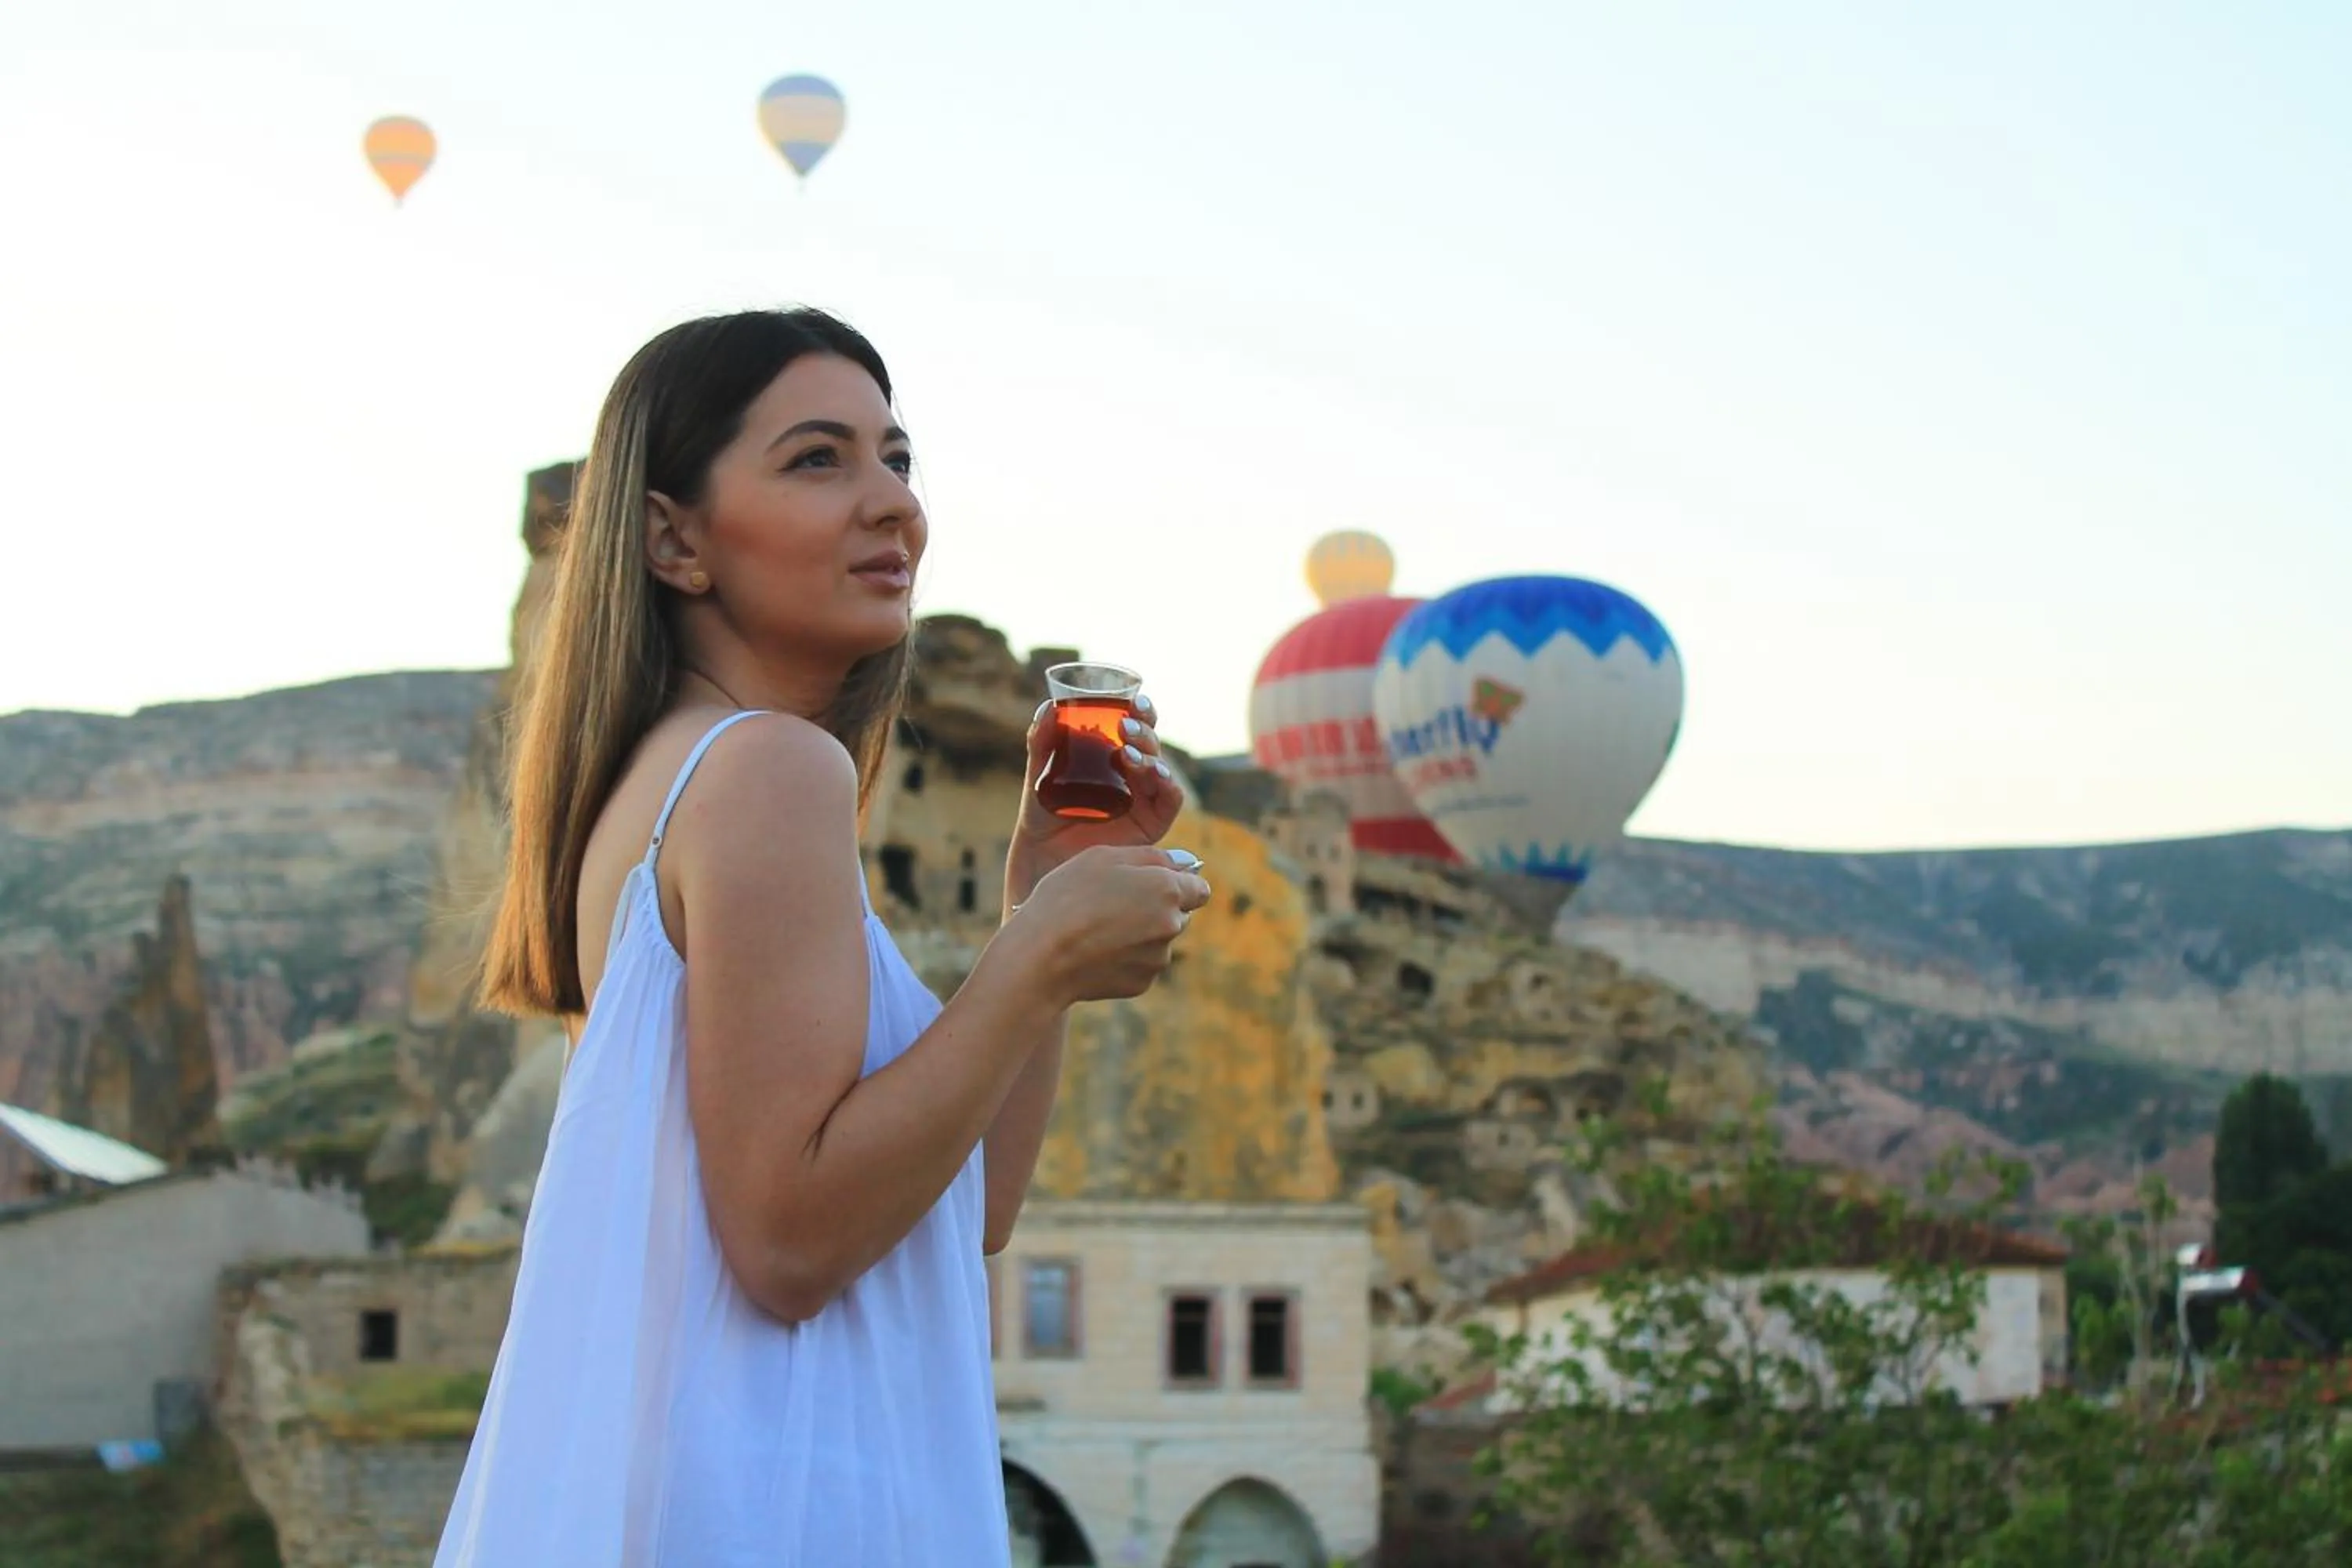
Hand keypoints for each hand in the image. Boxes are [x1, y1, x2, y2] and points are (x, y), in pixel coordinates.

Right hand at [998, 844, 1213, 1004]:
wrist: (1040, 956)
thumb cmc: (1067, 897)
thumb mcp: (1103, 856)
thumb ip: (1150, 856)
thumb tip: (1181, 864)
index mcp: (1168, 889)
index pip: (1200, 888)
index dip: (1179, 884)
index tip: (1155, 884)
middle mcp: (1172, 925)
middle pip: (1180, 914)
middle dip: (1158, 908)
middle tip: (1116, 904)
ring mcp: (1157, 958)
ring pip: (1159, 941)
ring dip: (1140, 934)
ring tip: (1098, 929)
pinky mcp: (1141, 983)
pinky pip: (1141, 965)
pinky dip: (1125, 958)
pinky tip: (1095, 952)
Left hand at [1005, 689, 1184, 905]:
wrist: (1041, 860)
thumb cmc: (1042, 816)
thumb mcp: (1038, 775)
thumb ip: (1041, 742)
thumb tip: (1048, 707)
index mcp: (1112, 756)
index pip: (1134, 726)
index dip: (1140, 711)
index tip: (1133, 699)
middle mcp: (1133, 775)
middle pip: (1151, 744)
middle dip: (1145, 729)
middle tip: (1127, 723)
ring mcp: (1145, 799)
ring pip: (1161, 768)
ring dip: (1150, 755)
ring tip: (1126, 751)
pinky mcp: (1152, 825)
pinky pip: (1169, 800)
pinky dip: (1167, 784)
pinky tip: (1152, 773)